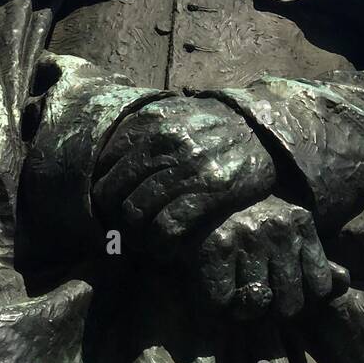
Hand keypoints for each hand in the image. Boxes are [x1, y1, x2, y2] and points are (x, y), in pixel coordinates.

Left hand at [93, 97, 275, 252]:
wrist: (262, 127)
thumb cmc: (212, 127)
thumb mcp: (171, 114)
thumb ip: (138, 133)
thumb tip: (102, 165)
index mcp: (149, 120)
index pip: (103, 165)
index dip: (103, 192)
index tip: (110, 207)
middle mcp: (164, 140)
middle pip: (114, 193)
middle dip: (114, 218)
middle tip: (123, 232)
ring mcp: (187, 165)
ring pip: (136, 213)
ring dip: (136, 236)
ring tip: (144, 243)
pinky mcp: (211, 190)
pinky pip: (167, 227)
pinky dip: (160, 244)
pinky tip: (166, 248)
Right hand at [191, 195, 348, 320]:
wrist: (208, 189)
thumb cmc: (251, 216)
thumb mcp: (289, 230)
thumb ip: (316, 259)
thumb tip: (343, 281)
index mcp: (301, 223)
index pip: (319, 288)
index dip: (304, 300)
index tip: (285, 294)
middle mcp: (278, 229)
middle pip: (290, 305)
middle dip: (274, 311)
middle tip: (258, 298)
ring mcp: (248, 237)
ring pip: (258, 305)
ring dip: (244, 309)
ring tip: (237, 292)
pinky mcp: (217, 245)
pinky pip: (222, 300)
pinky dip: (218, 303)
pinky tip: (218, 287)